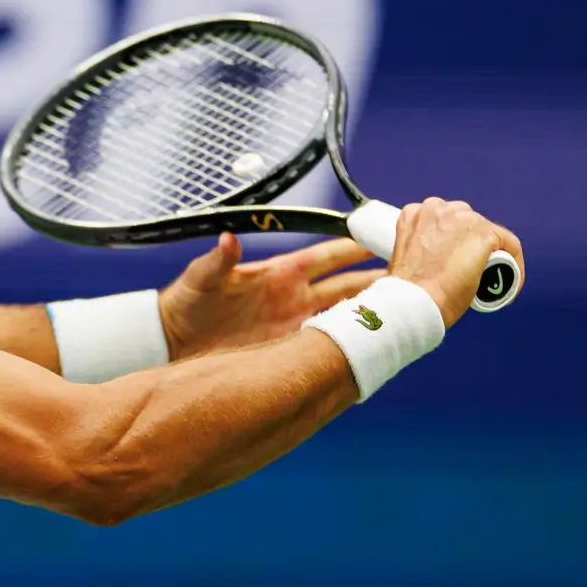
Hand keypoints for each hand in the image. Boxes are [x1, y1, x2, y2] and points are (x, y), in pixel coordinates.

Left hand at [158, 232, 384, 358]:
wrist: (174, 341)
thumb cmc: (187, 303)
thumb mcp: (201, 280)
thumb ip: (217, 262)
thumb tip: (227, 240)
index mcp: (279, 272)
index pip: (326, 256)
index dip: (353, 247)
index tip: (383, 238)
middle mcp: (293, 296)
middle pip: (347, 285)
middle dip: (378, 280)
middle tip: (412, 275)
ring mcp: (294, 322)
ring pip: (344, 314)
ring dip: (371, 311)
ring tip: (405, 308)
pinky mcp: (288, 347)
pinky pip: (327, 343)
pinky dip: (349, 342)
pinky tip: (373, 343)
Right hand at [387, 197, 524, 325]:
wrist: (412, 301)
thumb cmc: (403, 291)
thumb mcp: (399, 261)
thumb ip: (413, 252)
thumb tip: (418, 267)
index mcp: (414, 213)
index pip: (444, 221)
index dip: (451, 242)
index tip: (453, 264)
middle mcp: (437, 207)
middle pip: (467, 223)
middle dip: (471, 245)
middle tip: (471, 273)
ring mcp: (462, 218)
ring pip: (488, 233)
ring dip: (492, 254)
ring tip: (490, 281)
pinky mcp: (484, 233)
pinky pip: (510, 245)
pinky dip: (515, 265)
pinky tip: (509, 285)